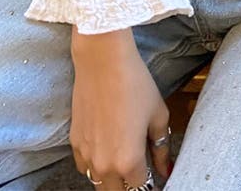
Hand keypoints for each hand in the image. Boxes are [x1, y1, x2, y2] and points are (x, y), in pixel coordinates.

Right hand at [70, 28, 173, 186]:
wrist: (103, 62)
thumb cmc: (135, 85)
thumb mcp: (158, 115)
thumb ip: (162, 148)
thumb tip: (166, 170)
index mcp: (129, 162)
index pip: (141, 188)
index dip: (151, 182)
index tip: (155, 176)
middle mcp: (105, 166)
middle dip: (130, 185)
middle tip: (140, 171)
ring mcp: (86, 155)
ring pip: (99, 182)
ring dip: (112, 178)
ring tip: (123, 160)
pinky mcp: (74, 142)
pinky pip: (84, 167)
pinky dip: (95, 165)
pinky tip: (106, 149)